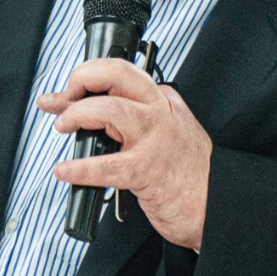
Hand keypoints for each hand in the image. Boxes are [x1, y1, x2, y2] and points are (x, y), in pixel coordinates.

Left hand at [44, 58, 214, 249]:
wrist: (214, 202)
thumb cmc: (178, 168)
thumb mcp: (151, 130)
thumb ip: (113, 115)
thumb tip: (62, 104)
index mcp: (161, 99)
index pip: (119, 73)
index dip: (85, 77)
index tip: (63, 93)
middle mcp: (160, 111)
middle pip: (118, 73)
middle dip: (83, 78)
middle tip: (66, 99)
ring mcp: (155, 139)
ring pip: (111, 110)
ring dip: (78, 115)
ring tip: (63, 127)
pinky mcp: (148, 171)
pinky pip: (107, 166)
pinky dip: (80, 168)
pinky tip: (65, 170)